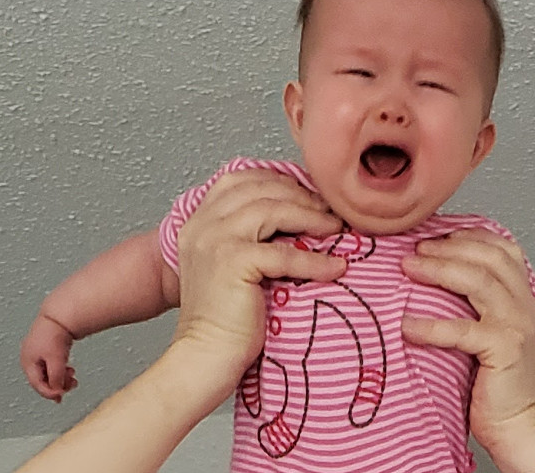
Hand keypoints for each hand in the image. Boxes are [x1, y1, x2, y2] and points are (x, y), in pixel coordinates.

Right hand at [20, 315, 78, 402]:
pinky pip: (51, 363)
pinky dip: (60, 368)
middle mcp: (28, 358)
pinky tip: (68, 368)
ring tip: (72, 376)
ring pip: (48, 371)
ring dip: (60, 377)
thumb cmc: (54, 335)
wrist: (60, 315)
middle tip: (72, 386)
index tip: (62, 397)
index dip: (50, 393)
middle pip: (43, 379)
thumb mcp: (56, 361)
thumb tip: (57, 391)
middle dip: (57, 384)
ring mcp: (36, 351)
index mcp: (27, 362)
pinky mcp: (45, 346)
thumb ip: (56, 378)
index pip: (37, 385)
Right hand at [173, 169, 346, 372]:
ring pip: (273, 209)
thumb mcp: (233, 265)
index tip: (309, 193)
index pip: (240, 179)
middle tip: (330, 210)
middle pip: (260, 188)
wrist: (206, 356)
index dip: (279, 180)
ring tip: (335, 229)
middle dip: (301, 195)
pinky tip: (334, 267)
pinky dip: (315, 259)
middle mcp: (203, 225)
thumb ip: (251, 236)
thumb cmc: (226, 318)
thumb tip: (299, 216)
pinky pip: (285, 251)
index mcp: (199, 221)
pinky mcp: (234, 262)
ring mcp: (215, 240)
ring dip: (311, 217)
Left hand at [400, 229, 534, 449]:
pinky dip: (431, 324)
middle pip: (490, 257)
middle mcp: (526, 307)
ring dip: (439, 269)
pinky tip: (407, 324)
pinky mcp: (505, 349)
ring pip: (479, 281)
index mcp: (525, 301)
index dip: (471, 236)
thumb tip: (433, 283)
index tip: (439, 234)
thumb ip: (476, 309)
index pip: (505, 250)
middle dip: (449, 247)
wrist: (520, 428)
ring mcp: (518, 326)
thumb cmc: (498, 388)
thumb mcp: (492, 336)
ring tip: (409, 267)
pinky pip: (463, 329)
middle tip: (416, 248)